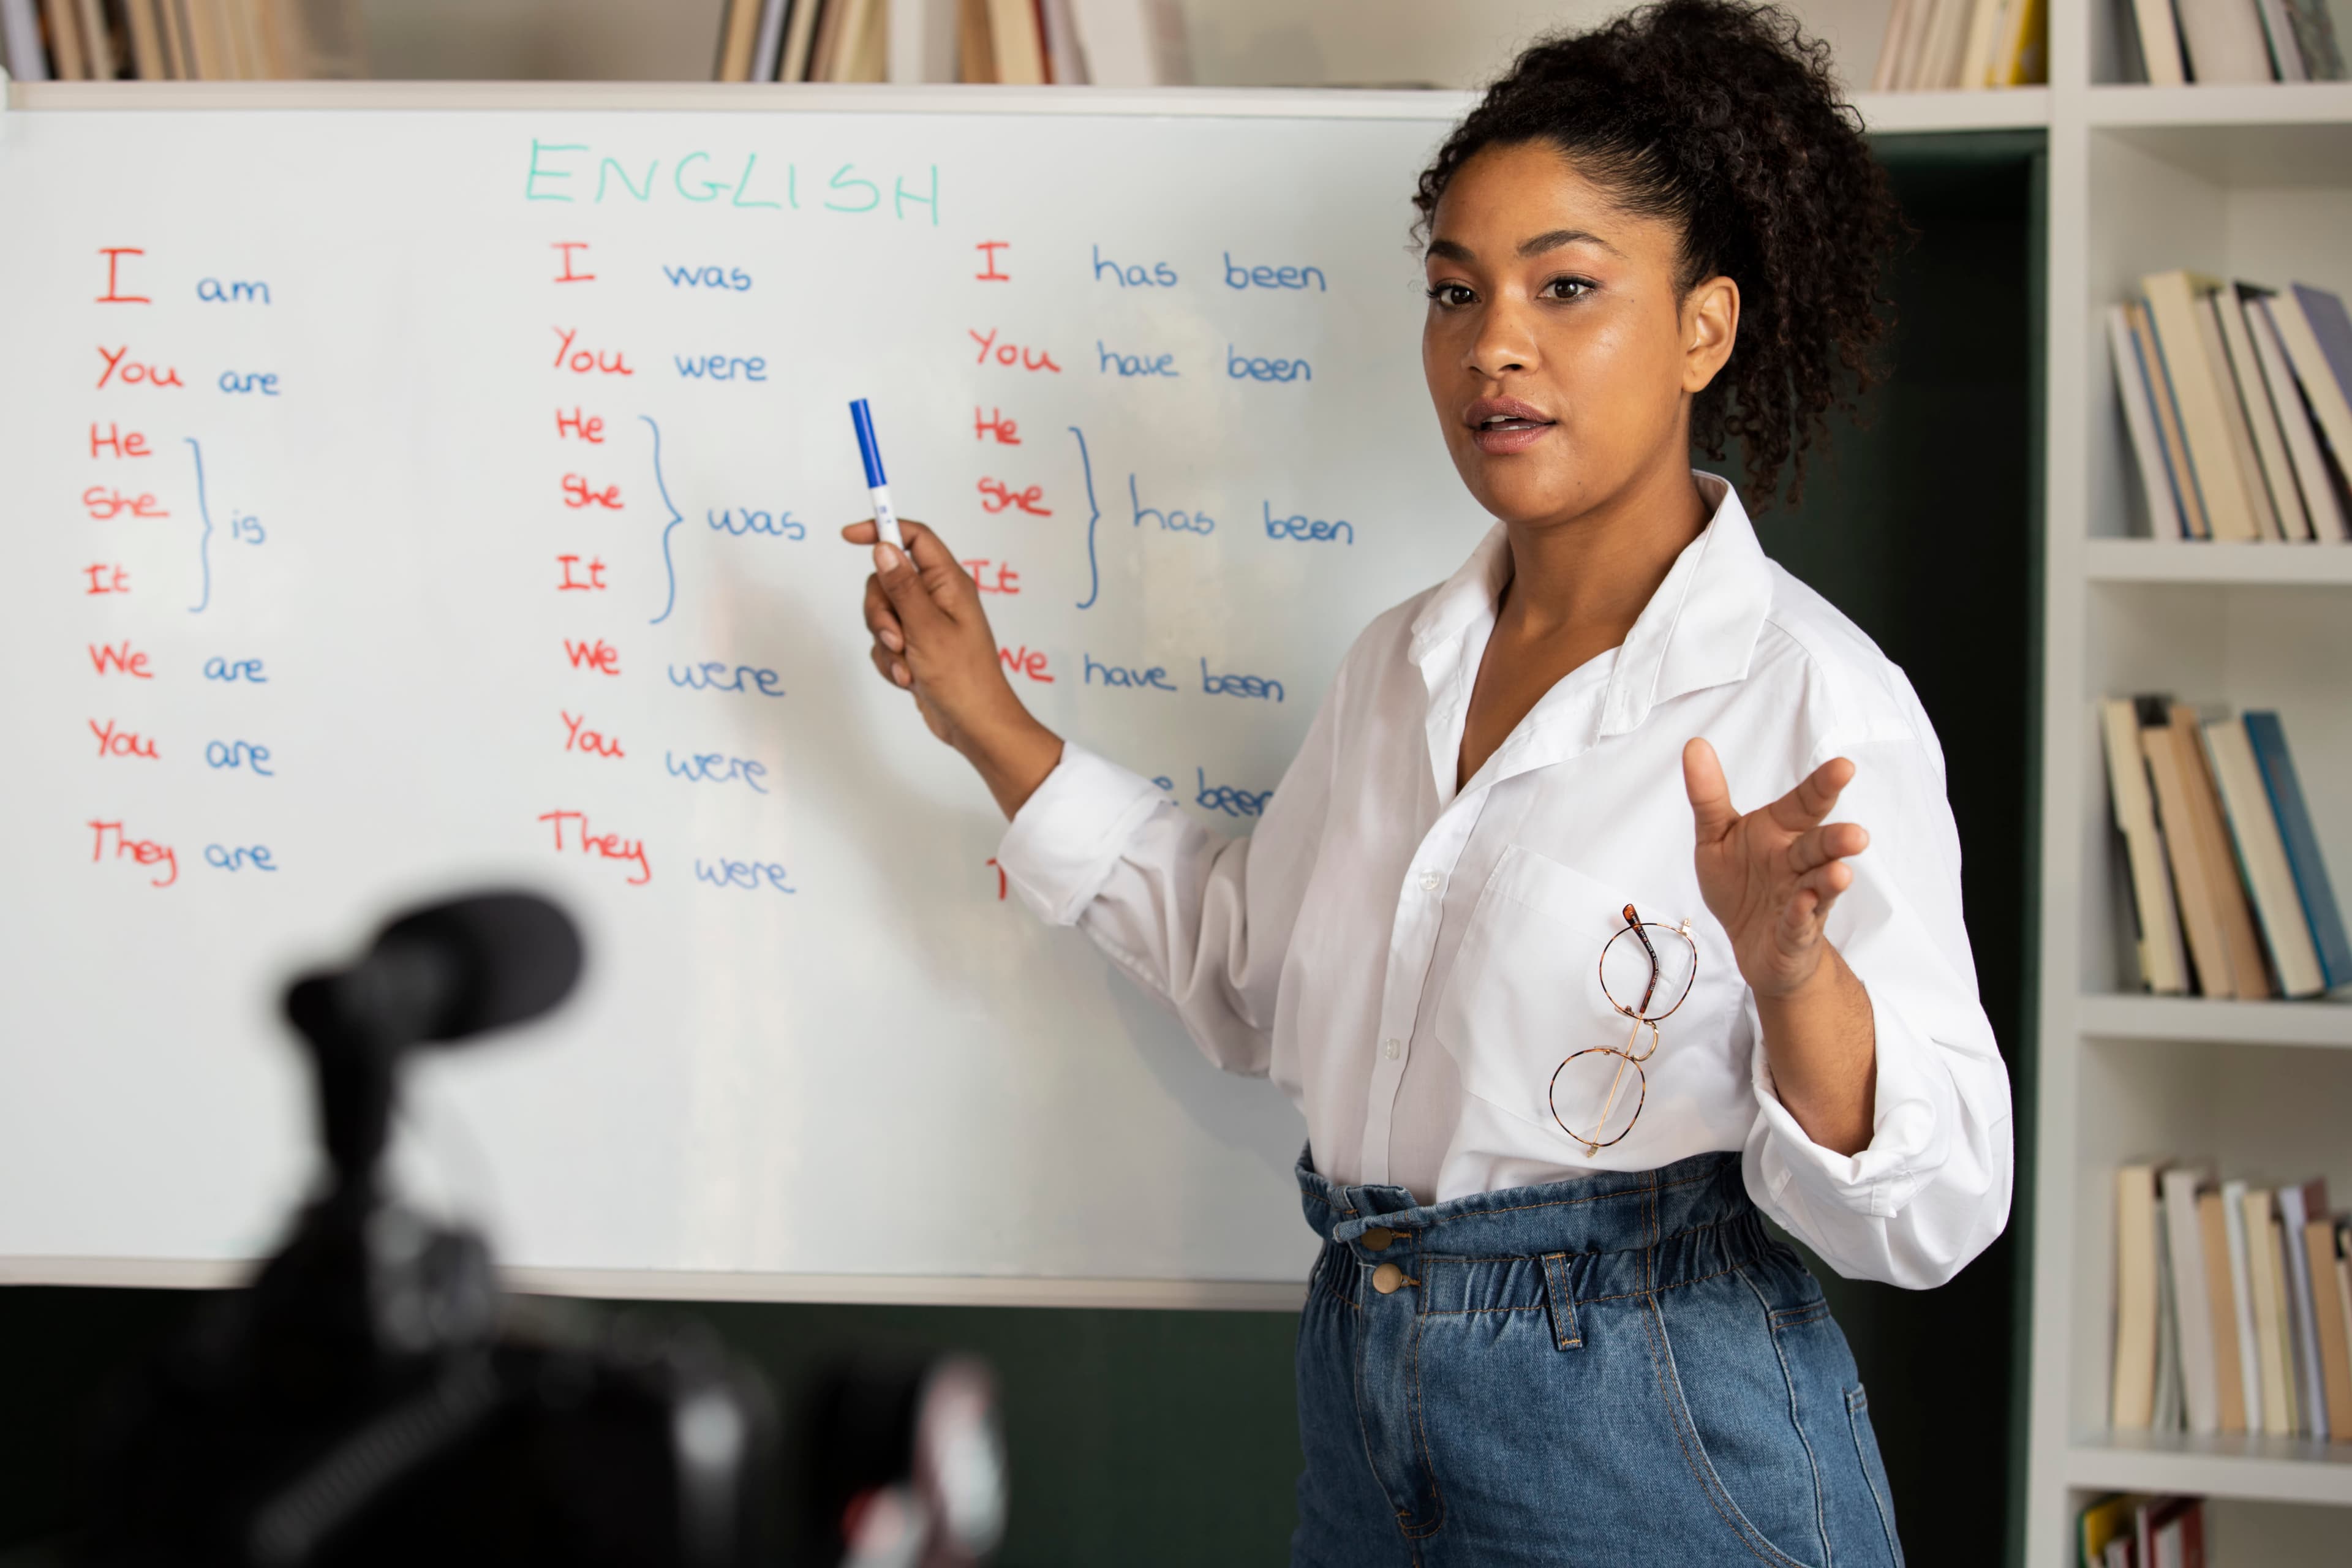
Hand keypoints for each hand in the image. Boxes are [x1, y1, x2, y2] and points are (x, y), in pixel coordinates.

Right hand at [843, 517, 1061, 817]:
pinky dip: (889, 661)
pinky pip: (885, 642)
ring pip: (881, 614)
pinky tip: (908, 679)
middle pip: (886, 580)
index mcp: (948, 583)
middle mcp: (937, 597)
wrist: (972, 724)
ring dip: (885, 643)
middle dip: (880, 612)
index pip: (914, 537)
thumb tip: (883, 546)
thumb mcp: (926, 628)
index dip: (882, 529)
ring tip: (906, 666)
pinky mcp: (915, 647)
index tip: (849, 535)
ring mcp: (925, 623)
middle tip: (896, 638)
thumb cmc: (962, 677)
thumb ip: (902, 586)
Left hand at [1682, 737, 1868, 1000]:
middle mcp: (1797, 861)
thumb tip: (1695, 744)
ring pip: (1820, 885)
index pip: (1805, 803)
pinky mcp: (1794, 932)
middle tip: (1857, 835)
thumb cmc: (1741, 882)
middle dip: (1838, 840)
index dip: (1823, 786)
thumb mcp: (1716, 837)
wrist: (1752, 942)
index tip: (1844, 766)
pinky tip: (1804, 904)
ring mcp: (1801, 897)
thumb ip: (1708, 796)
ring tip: (1840, 872)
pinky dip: (1802, 914)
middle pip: (1820, 845)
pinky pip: (1799, 923)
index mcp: (1781, 831)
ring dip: (1830, 879)